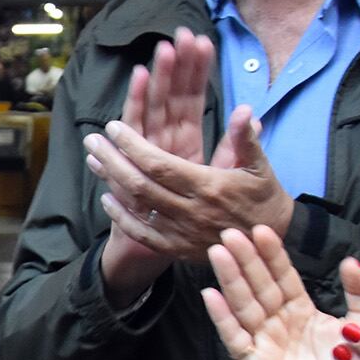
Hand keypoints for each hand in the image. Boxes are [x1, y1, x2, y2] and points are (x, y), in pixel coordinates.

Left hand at [89, 30, 294, 289]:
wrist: (266, 246)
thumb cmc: (264, 199)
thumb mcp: (261, 167)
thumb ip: (246, 139)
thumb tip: (243, 109)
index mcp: (209, 187)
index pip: (160, 164)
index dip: (133, 145)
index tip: (114, 127)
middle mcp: (191, 211)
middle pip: (141, 184)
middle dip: (113, 159)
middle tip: (93, 139)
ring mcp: (181, 233)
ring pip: (137, 206)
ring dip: (111, 181)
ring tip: (92, 160)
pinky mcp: (176, 250)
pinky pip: (143, 233)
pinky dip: (122, 217)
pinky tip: (107, 199)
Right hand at [199, 226, 359, 359]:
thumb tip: (351, 259)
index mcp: (301, 312)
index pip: (283, 277)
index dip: (272, 254)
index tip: (261, 229)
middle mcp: (278, 325)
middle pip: (259, 286)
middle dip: (245, 259)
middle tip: (230, 232)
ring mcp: (264, 344)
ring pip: (245, 306)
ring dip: (230, 279)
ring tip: (218, 252)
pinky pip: (236, 338)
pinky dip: (222, 318)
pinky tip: (210, 295)